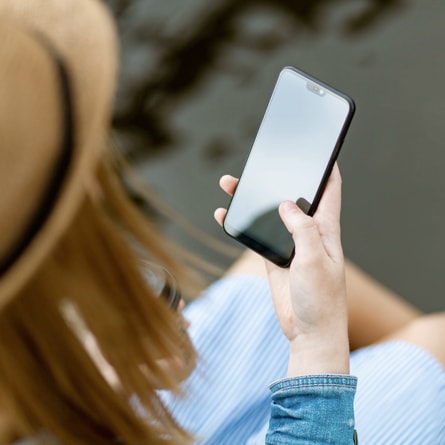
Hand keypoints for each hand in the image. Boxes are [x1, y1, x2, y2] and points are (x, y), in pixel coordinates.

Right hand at [215, 165, 349, 375]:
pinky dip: (240, 225)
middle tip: (261, 163)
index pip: (329, 191)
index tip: (319, 150)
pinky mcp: (273, 258)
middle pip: (291, 197)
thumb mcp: (316, 260)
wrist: (308, 332)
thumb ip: (302, 230)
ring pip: (269, 214)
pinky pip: (255, 235)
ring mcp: (289, 245)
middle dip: (278, 178)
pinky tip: (225, 215)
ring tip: (231, 184)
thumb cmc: (321, 299)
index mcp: (325, 230)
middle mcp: (308, 233)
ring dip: (252, 200)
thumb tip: (286, 204)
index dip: (326, 169)